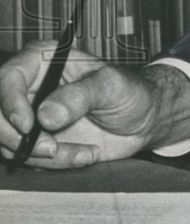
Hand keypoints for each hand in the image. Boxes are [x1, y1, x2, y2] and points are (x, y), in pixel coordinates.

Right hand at [0, 42, 189, 168]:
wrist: (143, 120)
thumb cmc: (130, 92)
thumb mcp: (112, 86)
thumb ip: (81, 95)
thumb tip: (46, 115)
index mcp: (44, 60)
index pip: (8, 77)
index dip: (10, 102)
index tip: (27, 126)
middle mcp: (30, 87)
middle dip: (19, 138)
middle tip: (51, 149)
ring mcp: (30, 115)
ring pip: (10, 141)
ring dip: (44, 155)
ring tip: (84, 151)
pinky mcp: (35, 140)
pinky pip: (28, 158)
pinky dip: (55, 163)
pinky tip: (85, 154)